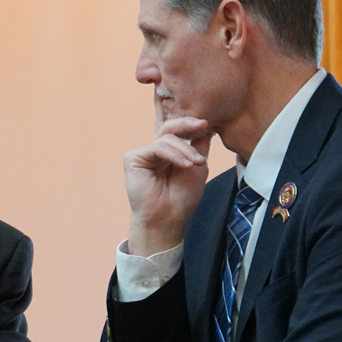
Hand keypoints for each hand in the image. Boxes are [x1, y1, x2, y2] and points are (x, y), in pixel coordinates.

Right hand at [125, 115, 210, 256]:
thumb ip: (199, 147)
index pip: (176, 132)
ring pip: (166, 138)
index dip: (189, 124)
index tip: (206, 123)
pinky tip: (185, 165)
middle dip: (187, 124)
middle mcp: (154, 152)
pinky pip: (157, 147)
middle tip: (202, 124)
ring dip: (185, 150)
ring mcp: (143, 155)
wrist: (168, 219)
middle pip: (169, 128)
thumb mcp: (197, 167)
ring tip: (196, 163)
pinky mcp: (133, 159)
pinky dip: (174, 155)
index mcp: (168, 154)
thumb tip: (207, 128)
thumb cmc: (181, 199)